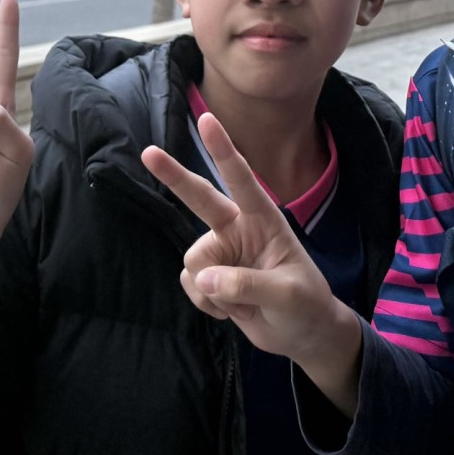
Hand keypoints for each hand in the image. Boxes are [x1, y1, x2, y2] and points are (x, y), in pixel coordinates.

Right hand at [143, 112, 365, 412]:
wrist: (301, 334)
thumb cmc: (305, 305)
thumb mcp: (287, 296)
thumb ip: (248, 285)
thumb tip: (204, 279)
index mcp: (264, 219)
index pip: (242, 180)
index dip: (223, 150)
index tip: (207, 120)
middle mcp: (238, 229)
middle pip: (199, 198)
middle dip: (173, 176)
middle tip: (148, 153)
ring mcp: (222, 252)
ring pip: (194, 262)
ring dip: (212, 290)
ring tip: (244, 302)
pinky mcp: (210, 277)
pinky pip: (191, 284)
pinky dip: (207, 303)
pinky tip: (230, 310)